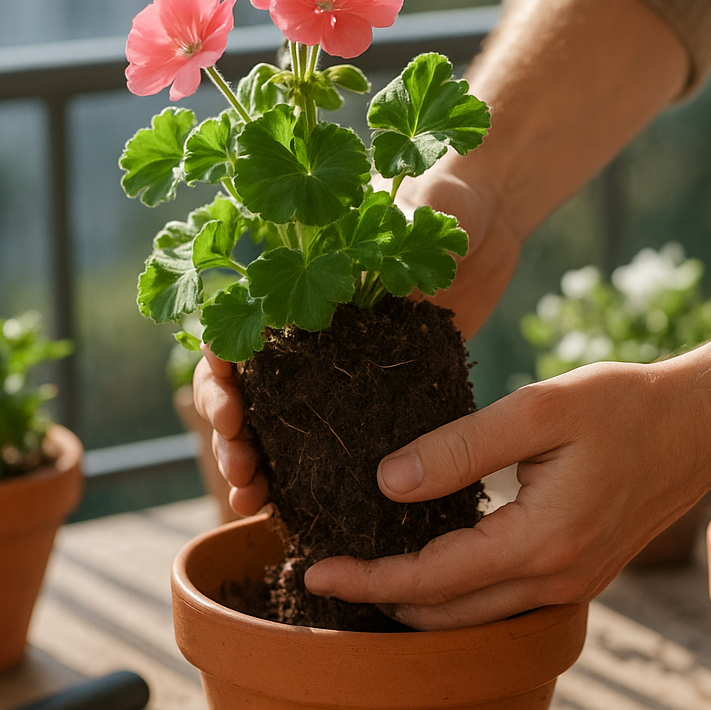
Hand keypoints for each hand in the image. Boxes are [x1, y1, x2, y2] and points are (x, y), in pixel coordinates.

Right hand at [196, 163, 518, 511]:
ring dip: (250, 463)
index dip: (220, 368)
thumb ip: (400, 234)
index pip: (235, 326)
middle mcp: (306, 324)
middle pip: (244, 384)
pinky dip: (300, 476)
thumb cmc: (448, 199)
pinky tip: (286, 510)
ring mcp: (336, 363)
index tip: (230, 402)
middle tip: (240, 462)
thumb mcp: (425, 207)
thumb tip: (383, 286)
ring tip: (251, 500)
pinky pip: (328, 440)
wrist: (490, 221)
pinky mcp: (374, 391)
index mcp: (297, 276)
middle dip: (227, 429)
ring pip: (273, 423)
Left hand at [302, 359, 710, 628]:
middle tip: (325, 575)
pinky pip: (503, 602)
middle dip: (381, 600)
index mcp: (543, 541)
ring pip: (475, 618)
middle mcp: (558, 580)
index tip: (316, 569)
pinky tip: (427, 562)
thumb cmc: (625, 405)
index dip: (368, 579)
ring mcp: (572, 587)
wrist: (701, 425)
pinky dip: (457, 594)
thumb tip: (387, 481)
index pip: (433, 580)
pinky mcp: (579, 578)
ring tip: (365, 572)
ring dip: (418, 604)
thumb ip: (461, 447)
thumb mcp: (539, 409)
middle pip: (447, 617)